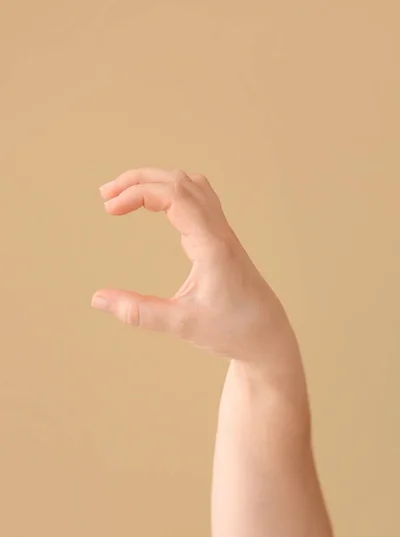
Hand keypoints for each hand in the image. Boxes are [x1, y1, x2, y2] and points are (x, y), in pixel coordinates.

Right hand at [92, 168, 293, 365]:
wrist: (267, 335)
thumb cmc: (231, 330)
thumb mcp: (181, 325)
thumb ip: (138, 313)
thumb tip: (97, 299)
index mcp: (211, 245)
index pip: (174, 195)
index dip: (136, 193)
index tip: (109, 209)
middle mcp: (219, 231)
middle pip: (179, 181)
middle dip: (138, 180)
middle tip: (105, 195)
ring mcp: (223, 232)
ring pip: (191, 184)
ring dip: (156, 181)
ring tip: (125, 195)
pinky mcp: (222, 238)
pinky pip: (199, 197)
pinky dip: (172, 190)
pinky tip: (157, 205)